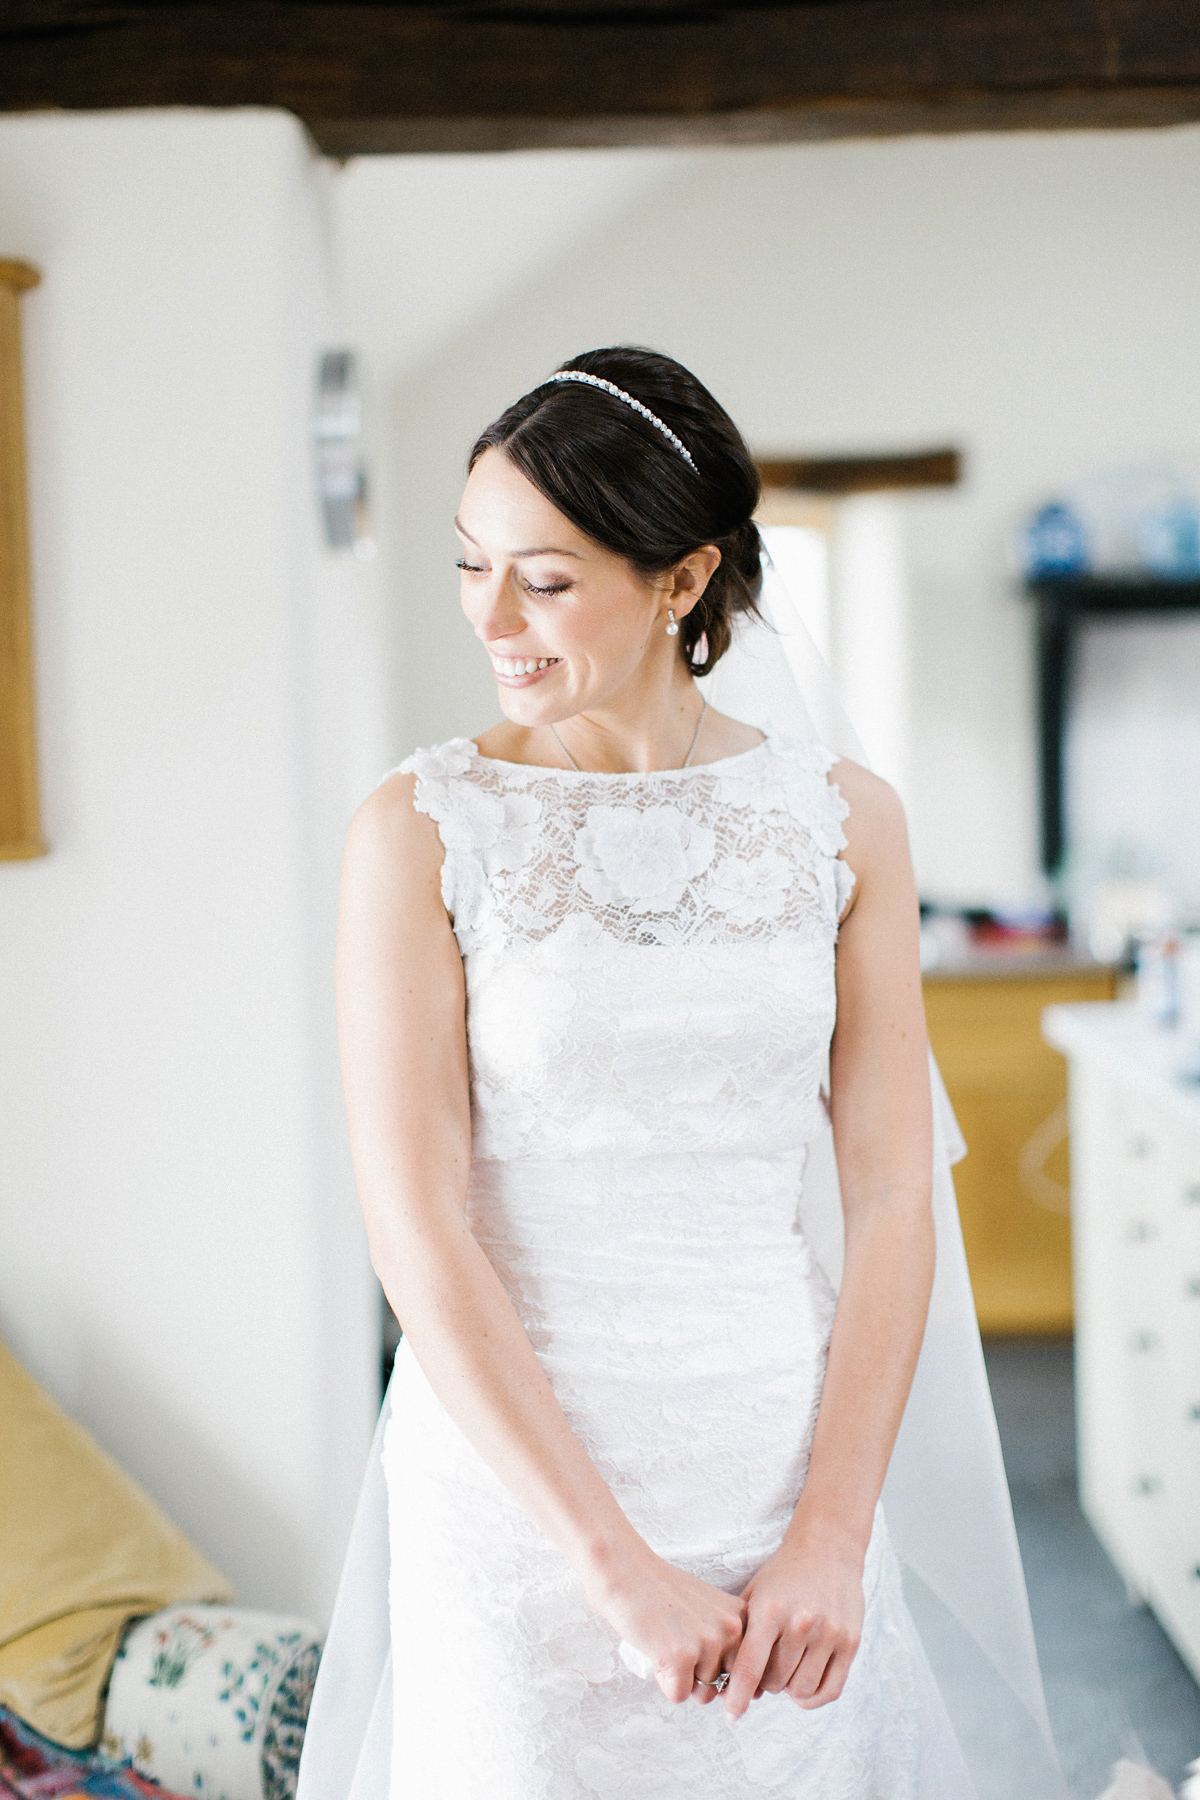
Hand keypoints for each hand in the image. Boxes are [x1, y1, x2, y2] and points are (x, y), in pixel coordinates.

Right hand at [585, 1543, 745, 1705]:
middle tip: (677, 1644)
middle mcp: (731, 1628)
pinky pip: (679, 1695)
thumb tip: (729, 1689)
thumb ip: (724, 1638)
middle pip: (724, 1684)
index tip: (696, 1641)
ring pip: (702, 1693)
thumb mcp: (707, 1607)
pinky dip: (664, 1682)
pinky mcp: (682, 1657)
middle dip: (699, 1677)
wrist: (625, 1570)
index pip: (742, 1668)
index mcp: (739, 1615)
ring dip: (681, 1678)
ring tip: (665, 1644)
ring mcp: (707, 1642)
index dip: (715, 1664)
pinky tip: (655, 1652)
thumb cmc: (661, 1592)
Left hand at [723, 1529, 864, 1718]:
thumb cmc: (783, 1574)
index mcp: (770, 1610)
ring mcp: (828, 1633)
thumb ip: (741, 1633)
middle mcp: (800, 1622)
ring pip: (801, 1690)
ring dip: (789, 1688)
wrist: (826, 1548)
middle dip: (765, 1681)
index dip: (738, 1696)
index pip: (749, 1667)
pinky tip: (804, 1683)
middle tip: (767, 1666)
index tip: (732, 1714)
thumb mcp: (754, 1593)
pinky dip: (813, 1697)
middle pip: (774, 1682)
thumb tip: (728, 1680)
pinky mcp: (850, 1642)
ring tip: (787, 1668)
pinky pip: (830, 1690)